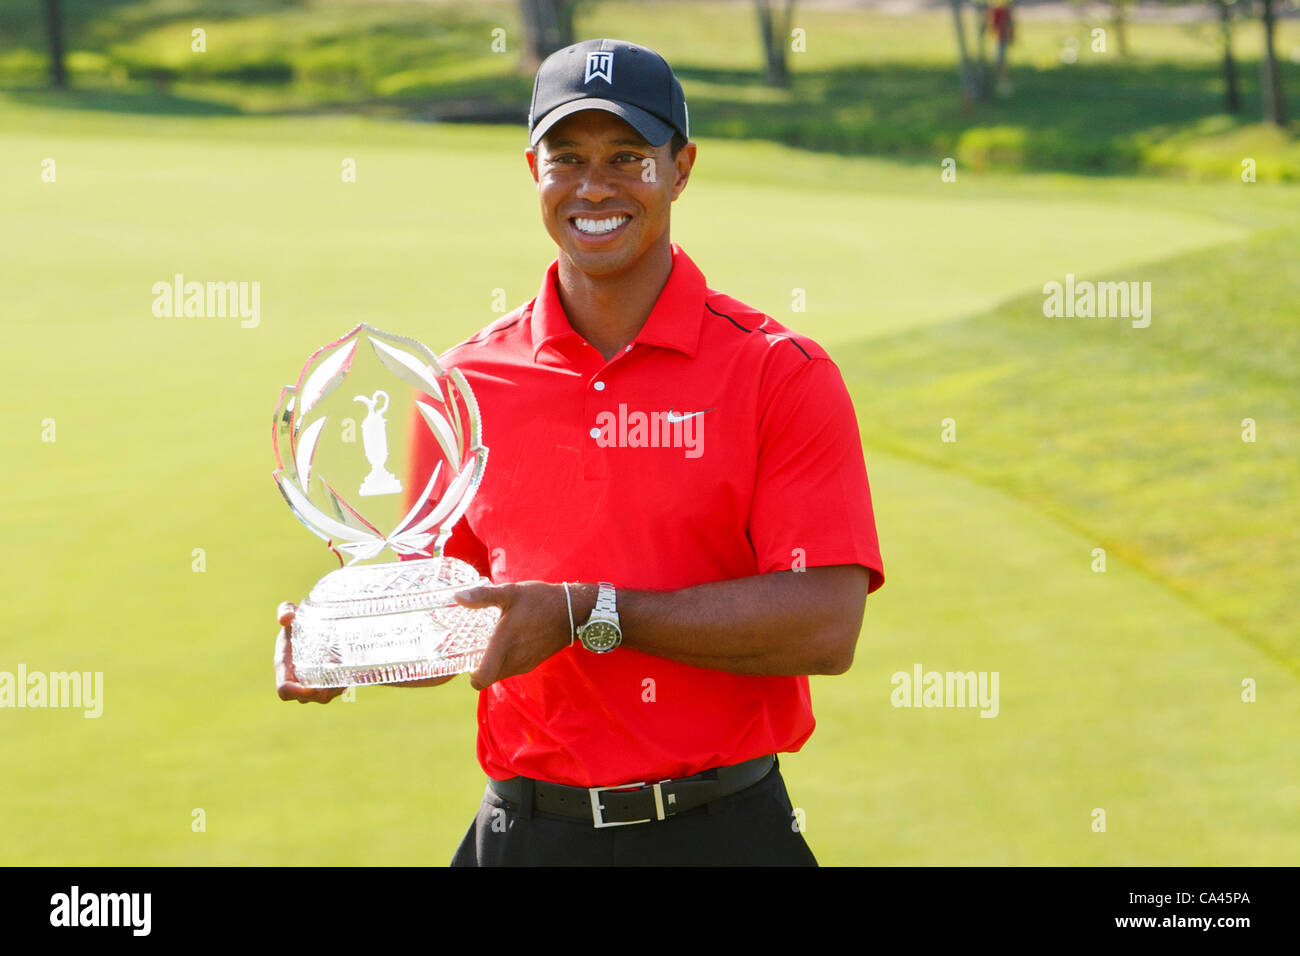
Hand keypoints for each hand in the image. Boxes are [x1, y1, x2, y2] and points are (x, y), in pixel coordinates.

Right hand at [273, 602, 347, 703]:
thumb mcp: (292, 612)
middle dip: (322, 693)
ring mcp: (308, 683)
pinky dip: (341, 686)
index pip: (285, 690)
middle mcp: (295, 678)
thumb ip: (286, 610)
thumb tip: (286, 618)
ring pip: (322, 696)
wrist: (313, 624)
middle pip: (307, 698)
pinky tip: (349, 674)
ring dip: (334, 689)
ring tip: (346, 676)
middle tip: (339, 681)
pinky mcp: (322, 683)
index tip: (313, 688)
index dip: (297, 693)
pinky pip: (332, 692)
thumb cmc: (298, 620)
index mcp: (283, 666)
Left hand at [455, 582, 578, 690]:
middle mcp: (514, 660)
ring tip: (492, 642)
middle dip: (481, 667)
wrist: (573, 610)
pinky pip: (513, 668)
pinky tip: (509, 641)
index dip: (471, 674)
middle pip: (489, 678)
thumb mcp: (510, 592)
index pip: (481, 679)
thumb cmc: (540, 600)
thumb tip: (458, 596)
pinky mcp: (534, 662)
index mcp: (504, 646)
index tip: (468, 658)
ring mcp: (526, 664)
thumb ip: (483, 596)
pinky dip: (506, 661)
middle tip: (476, 647)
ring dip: (494, 664)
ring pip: (502, 674)